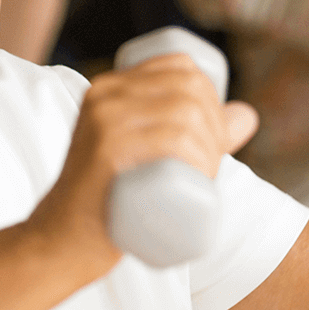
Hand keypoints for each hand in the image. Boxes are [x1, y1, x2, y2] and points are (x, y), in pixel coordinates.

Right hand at [29, 54, 259, 263]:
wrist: (60, 242)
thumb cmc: (110, 203)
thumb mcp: (149, 155)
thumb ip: (196, 133)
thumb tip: (248, 115)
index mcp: (109, 87)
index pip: (180, 67)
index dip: (211, 97)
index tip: (212, 140)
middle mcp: (103, 95)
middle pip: (187, 89)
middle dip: (216, 126)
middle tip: (210, 168)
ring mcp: (102, 122)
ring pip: (184, 114)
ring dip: (211, 147)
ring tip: (205, 178)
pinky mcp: (105, 152)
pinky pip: (169, 138)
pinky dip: (198, 156)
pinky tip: (202, 176)